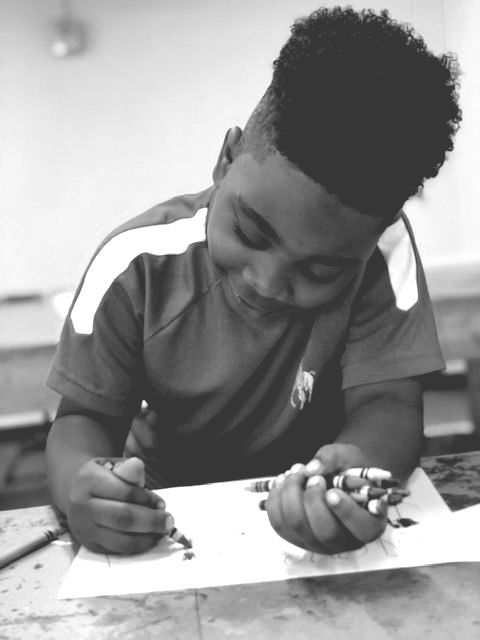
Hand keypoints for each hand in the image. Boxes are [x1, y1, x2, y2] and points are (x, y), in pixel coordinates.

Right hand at [66, 456, 173, 553]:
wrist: (77, 492)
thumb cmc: (104, 477)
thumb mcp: (113, 465)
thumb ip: (128, 469)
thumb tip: (137, 465)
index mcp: (88, 479)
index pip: (123, 492)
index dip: (146, 499)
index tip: (161, 503)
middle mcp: (81, 505)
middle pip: (122, 518)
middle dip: (151, 521)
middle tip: (169, 521)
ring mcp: (83, 528)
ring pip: (120, 539)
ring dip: (146, 537)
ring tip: (161, 531)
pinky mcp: (88, 544)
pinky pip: (116, 550)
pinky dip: (137, 546)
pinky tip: (149, 538)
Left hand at [265, 443, 387, 553]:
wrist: (335, 474)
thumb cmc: (347, 467)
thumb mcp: (347, 455)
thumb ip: (332, 459)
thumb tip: (311, 469)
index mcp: (369, 522)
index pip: (362, 528)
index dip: (346, 511)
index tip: (333, 492)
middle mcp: (344, 540)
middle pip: (324, 531)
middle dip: (313, 498)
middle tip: (312, 476)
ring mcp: (318, 543)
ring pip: (297, 526)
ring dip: (291, 494)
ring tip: (296, 472)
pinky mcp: (296, 537)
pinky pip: (278, 523)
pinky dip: (276, 499)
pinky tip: (283, 481)